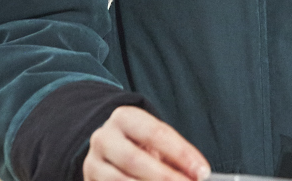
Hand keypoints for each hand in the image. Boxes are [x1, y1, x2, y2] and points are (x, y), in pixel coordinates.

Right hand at [84, 106, 209, 180]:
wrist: (107, 148)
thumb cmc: (140, 143)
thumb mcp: (154, 140)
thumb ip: (171, 154)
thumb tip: (196, 174)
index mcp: (125, 117)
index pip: (157, 134)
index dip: (182, 154)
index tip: (202, 171)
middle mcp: (104, 137)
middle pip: (135, 160)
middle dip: (165, 177)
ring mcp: (92, 162)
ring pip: (120, 180)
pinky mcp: (88, 180)